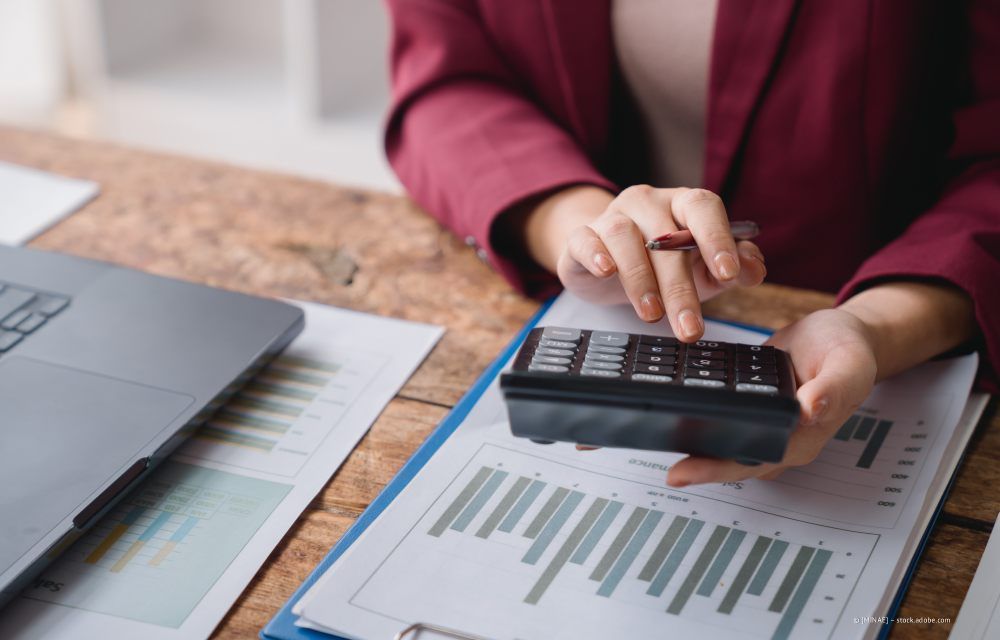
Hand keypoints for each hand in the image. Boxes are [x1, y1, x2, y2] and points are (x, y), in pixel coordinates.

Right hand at [522, 185, 765, 341]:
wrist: (606, 265)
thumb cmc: (662, 265)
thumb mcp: (703, 270)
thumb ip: (734, 268)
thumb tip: (753, 269)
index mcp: (682, 205)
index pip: (703, 207)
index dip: (717, 238)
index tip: (728, 273)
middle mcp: (647, 203)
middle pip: (665, 236)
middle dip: (680, 287)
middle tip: (689, 328)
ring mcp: (612, 216)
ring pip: (624, 237)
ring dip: (640, 278)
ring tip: (652, 314)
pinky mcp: (581, 237)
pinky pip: (585, 238)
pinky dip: (596, 254)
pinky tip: (606, 272)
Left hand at [666, 308, 877, 485]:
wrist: (840, 335)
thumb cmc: (849, 351)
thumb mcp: (850, 365)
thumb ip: (833, 389)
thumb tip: (809, 409)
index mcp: (804, 437)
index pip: (758, 460)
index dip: (721, 469)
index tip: (687, 472)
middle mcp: (782, 438)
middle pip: (736, 461)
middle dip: (701, 468)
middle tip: (669, 473)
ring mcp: (766, 426)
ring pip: (727, 444)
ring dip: (696, 448)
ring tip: (659, 445)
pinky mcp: (752, 406)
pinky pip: (725, 420)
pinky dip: (700, 420)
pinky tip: (673, 414)